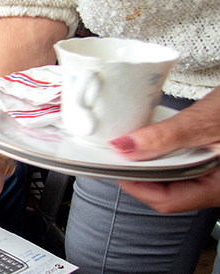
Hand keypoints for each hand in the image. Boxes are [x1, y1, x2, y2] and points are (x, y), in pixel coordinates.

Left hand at [111, 87, 219, 212]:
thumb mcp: (205, 121)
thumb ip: (165, 137)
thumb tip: (125, 147)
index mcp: (219, 188)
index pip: (165, 200)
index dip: (134, 183)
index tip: (112, 164)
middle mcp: (218, 187)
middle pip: (167, 191)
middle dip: (139, 173)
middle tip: (118, 152)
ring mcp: (217, 175)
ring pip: (174, 179)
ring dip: (151, 163)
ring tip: (133, 144)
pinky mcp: (215, 162)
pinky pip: (184, 166)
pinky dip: (166, 154)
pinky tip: (156, 140)